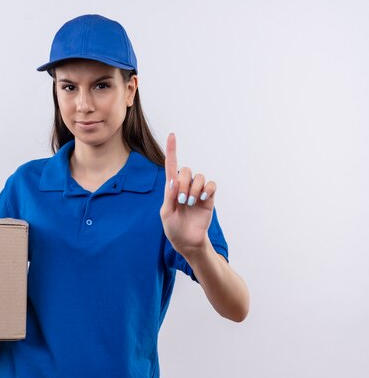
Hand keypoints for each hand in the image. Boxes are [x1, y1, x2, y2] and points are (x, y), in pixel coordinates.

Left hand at [160, 133, 216, 256]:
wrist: (187, 241)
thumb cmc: (173, 228)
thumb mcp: (166, 213)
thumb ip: (169, 195)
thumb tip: (173, 180)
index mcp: (171, 188)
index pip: (171, 165)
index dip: (172, 150)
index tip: (172, 135)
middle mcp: (185, 186)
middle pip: (186, 170)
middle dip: (183, 184)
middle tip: (182, 200)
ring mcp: (197, 191)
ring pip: (199, 177)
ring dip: (194, 188)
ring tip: (190, 202)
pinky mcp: (209, 198)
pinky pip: (212, 185)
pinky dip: (207, 189)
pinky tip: (202, 198)